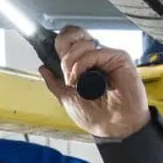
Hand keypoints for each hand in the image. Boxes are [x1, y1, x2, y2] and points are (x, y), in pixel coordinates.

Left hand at [40, 25, 149, 139]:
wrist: (112, 127)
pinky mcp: (119, 58)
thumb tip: (43, 68)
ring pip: (81, 44)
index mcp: (83, 65)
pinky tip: (80, 79)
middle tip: (64, 71)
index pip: (69, 42)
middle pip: (74, 35)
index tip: (52, 58)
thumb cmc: (95, 116)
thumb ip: (54, 82)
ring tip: (74, 81)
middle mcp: (95, 58)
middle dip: (63, 51)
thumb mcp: (66, 98)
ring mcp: (106, 57)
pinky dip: (82, 64)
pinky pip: (94, 52)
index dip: (60, 44)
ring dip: (71, 62)